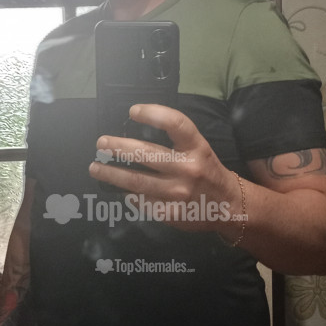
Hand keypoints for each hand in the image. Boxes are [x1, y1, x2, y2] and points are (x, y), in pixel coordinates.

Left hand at [89, 103, 241, 235]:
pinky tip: (121, 191)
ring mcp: (179, 193)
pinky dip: (129, 196)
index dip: (153, 113)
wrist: (230, 206)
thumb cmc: (208, 172)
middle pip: (147, 154)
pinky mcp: (171, 213)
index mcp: (197, 148)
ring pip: (136, 182)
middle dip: (118, 147)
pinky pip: (143, 202)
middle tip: (101, 143)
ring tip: (96, 168)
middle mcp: (189, 169)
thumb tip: (135, 135)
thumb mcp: (199, 150)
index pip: (175, 124)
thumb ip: (175, 142)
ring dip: (112, 174)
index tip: (132, 111)